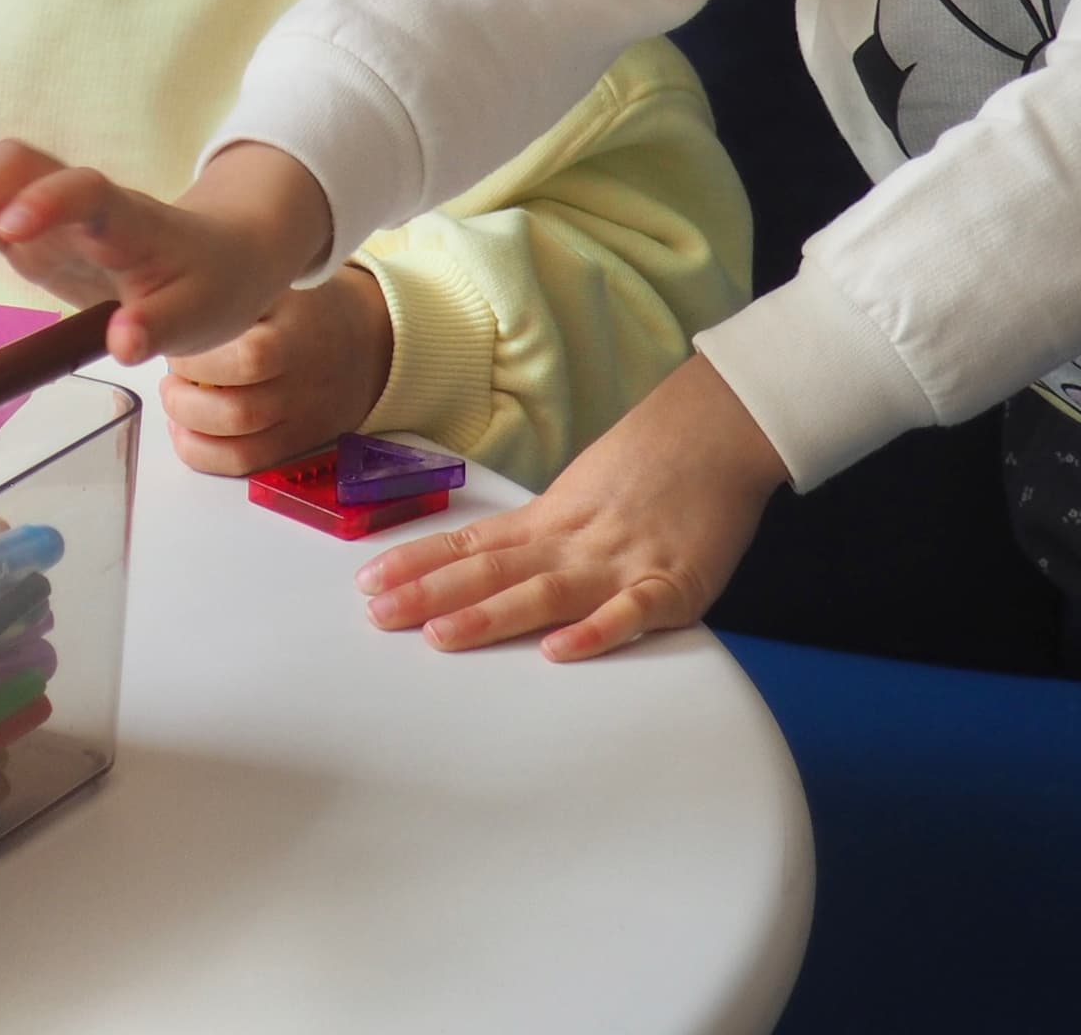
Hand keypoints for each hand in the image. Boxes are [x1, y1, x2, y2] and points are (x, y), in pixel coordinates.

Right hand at [0, 137, 336, 364]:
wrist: (217, 256)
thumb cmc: (206, 283)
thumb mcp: (196, 318)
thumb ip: (157, 329)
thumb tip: (121, 344)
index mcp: (129, 218)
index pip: (84, 190)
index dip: (44, 200)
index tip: (8, 231)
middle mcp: (82, 199)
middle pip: (15, 164)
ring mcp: (52, 206)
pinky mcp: (32, 224)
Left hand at [159, 267, 395, 476]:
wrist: (371, 344)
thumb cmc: (312, 308)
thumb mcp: (280, 285)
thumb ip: (234, 296)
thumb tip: (164, 301)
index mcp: (297, 338)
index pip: (249, 359)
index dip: (199, 360)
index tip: (175, 343)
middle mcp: (300, 387)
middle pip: (238, 412)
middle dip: (185, 399)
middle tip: (170, 377)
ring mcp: (299, 422)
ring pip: (238, 446)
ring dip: (189, 427)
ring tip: (176, 400)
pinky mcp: (293, 445)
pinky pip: (245, 464)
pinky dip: (204, 454)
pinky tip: (186, 430)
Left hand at [353, 353, 785, 660]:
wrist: (714, 430)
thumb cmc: (647, 466)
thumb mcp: (577, 495)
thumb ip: (538, 535)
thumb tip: (485, 562)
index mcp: (547, 521)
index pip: (470, 546)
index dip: (417, 564)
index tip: (366, 583)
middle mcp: (572, 541)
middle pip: (492, 571)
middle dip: (431, 595)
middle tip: (379, 616)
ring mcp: (619, 561)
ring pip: (545, 593)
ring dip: (491, 616)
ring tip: (442, 635)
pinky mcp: (673, 582)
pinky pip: (632, 611)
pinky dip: (598, 630)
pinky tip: (563, 649)